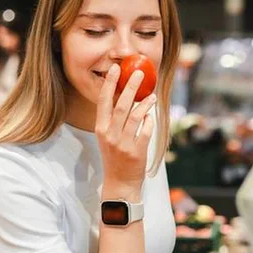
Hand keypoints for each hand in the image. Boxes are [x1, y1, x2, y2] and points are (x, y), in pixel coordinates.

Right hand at [96, 63, 155, 199]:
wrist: (120, 183)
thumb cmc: (114, 158)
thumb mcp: (107, 138)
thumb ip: (113, 119)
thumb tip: (123, 95)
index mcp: (101, 129)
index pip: (103, 101)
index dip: (110, 83)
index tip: (116, 68)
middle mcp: (110, 135)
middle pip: (121, 105)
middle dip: (130, 87)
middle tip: (139, 74)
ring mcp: (124, 144)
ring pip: (135, 116)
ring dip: (145, 103)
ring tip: (151, 95)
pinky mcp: (137, 152)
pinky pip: (146, 130)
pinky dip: (149, 120)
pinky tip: (151, 115)